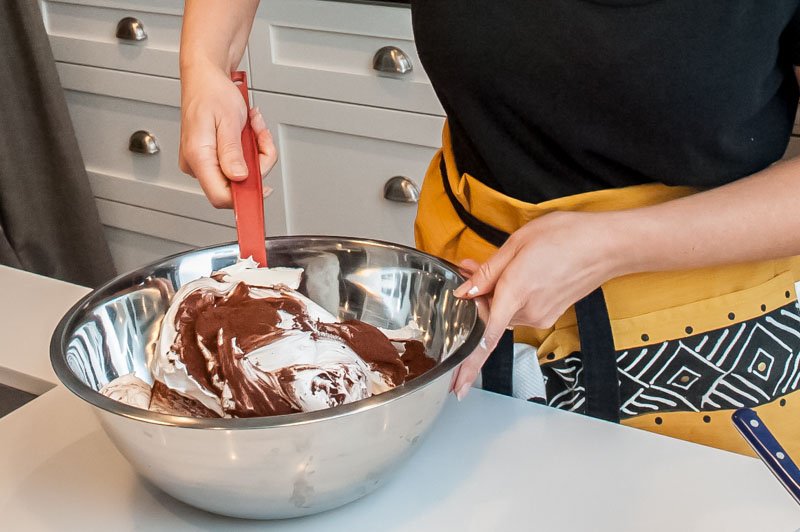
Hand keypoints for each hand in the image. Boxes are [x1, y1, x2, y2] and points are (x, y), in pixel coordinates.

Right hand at [179, 66, 277, 207]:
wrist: (205, 77)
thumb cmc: (212, 92)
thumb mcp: (228, 120)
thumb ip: (232, 152)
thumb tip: (239, 178)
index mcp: (197, 156)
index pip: (219, 196)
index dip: (243, 197)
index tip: (263, 190)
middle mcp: (198, 164)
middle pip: (236, 185)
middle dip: (257, 162)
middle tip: (259, 136)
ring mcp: (205, 162)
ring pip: (241, 174)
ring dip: (256, 151)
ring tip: (253, 126)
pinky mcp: (213, 158)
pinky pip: (239, 163)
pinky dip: (251, 148)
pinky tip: (249, 130)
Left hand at [450, 211, 625, 399]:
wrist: (607, 245)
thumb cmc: (566, 236)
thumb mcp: (517, 243)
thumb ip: (487, 271)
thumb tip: (464, 292)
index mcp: (516, 292)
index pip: (486, 337)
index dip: (470, 364)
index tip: (458, 387)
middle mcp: (528, 312)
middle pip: (489, 317)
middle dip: (476, 299)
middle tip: (469, 268)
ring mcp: (541, 317)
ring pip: (503, 313)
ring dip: (495, 296)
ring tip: (502, 265)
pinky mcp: (549, 315)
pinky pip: (519, 310)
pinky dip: (512, 298)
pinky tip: (520, 275)